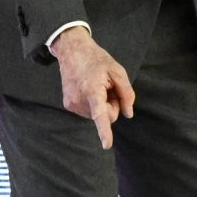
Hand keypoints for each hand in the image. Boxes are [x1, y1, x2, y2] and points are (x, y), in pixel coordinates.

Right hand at [50, 27, 135, 148]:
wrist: (72, 51)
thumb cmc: (96, 59)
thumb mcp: (117, 71)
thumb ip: (126, 93)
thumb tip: (128, 114)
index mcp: (93, 91)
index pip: (100, 115)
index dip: (104, 131)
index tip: (107, 145)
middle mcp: (80, 100)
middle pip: (106, 116)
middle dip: (111, 105)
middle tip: (107, 87)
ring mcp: (72, 104)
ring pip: (97, 115)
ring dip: (101, 104)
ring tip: (96, 85)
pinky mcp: (68, 105)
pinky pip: (88, 112)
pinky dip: (92, 104)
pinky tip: (89, 89)